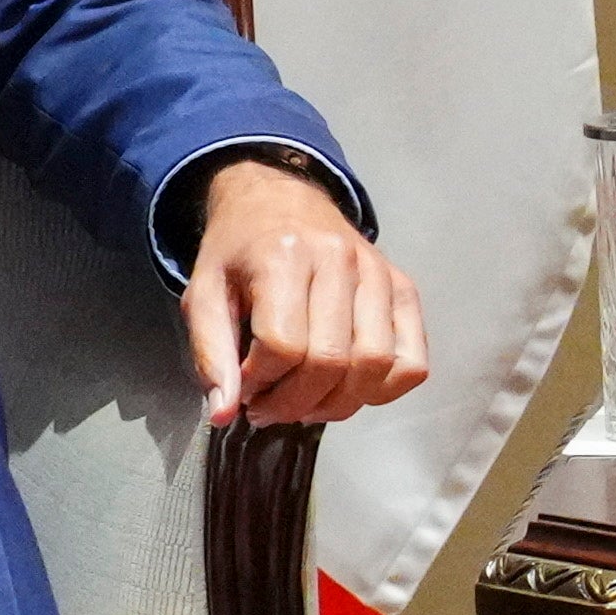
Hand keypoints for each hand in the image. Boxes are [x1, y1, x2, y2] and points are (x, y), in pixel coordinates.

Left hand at [188, 159, 426, 425]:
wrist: (280, 199)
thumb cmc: (239, 251)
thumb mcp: (203, 293)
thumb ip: (210, 354)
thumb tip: (224, 414)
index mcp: (283, 256)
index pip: (283, 346)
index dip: (260, 383)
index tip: (244, 387)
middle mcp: (339, 259)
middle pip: (330, 361)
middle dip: (294, 403)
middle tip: (270, 407)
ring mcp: (378, 273)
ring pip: (374, 365)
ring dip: (337, 404)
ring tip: (307, 403)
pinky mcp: (403, 289)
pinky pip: (412, 361)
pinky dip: (384, 390)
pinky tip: (349, 388)